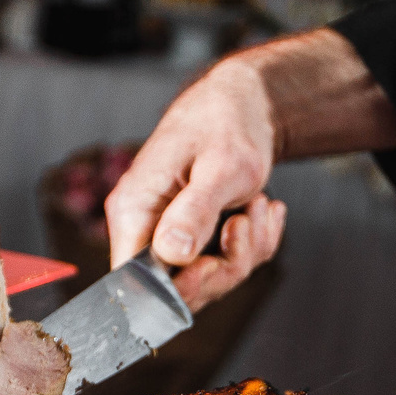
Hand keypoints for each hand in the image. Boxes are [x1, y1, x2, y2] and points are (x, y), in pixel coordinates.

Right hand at [103, 29, 395, 310]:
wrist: (241, 105)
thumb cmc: (225, 125)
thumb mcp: (220, 167)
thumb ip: (195, 211)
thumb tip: (171, 254)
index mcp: (133, 210)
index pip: (135, 281)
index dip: (177, 289)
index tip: (215, 265)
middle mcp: (145, 228)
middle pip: (178, 289)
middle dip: (226, 266)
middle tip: (246, 221)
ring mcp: (170, 235)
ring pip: (209, 280)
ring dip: (247, 249)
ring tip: (257, 204)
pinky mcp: (195, 237)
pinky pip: (227, 264)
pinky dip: (254, 243)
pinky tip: (262, 210)